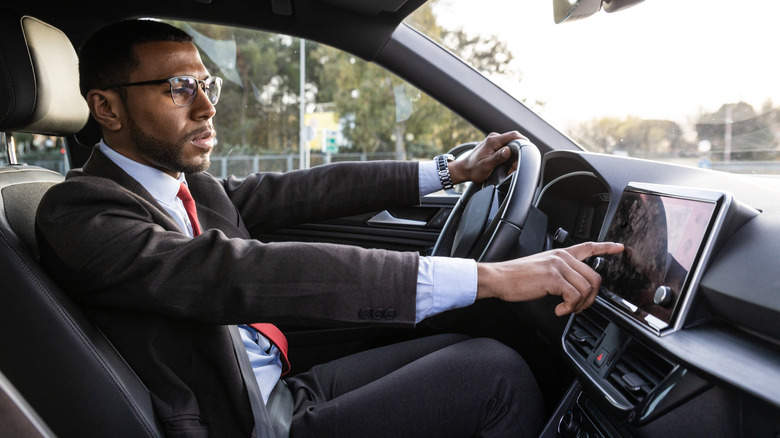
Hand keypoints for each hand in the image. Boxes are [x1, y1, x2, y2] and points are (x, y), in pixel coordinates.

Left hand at [448, 131, 524, 184]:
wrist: (464, 169)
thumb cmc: (473, 169)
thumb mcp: (486, 166)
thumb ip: (497, 157)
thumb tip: (507, 150)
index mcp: (493, 141)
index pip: (513, 135)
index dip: (524, 140)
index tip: (529, 147)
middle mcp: (493, 138)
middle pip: (513, 140)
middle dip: (517, 153)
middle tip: (513, 166)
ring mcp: (494, 140)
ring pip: (510, 144)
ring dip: (512, 156)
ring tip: (508, 168)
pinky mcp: (494, 144)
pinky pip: (505, 147)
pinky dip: (508, 156)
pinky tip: (505, 164)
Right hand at [475, 242, 624, 315]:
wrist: (499, 278)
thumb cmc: (516, 277)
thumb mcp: (541, 269)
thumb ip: (559, 273)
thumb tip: (573, 288)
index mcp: (560, 254)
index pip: (588, 247)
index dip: (606, 247)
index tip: (619, 248)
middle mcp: (562, 257)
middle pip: (594, 277)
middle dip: (591, 298)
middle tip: (578, 307)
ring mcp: (559, 266)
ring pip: (586, 289)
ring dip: (579, 305)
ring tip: (565, 309)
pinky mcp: (553, 278)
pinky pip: (574, 297)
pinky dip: (569, 308)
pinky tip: (559, 309)